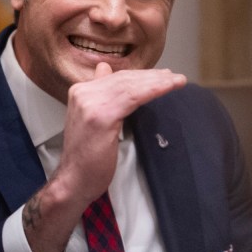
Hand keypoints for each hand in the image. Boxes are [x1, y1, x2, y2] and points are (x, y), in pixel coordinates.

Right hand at [22, 62, 185, 251]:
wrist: (74, 181)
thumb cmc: (87, 158)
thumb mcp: (92, 120)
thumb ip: (99, 95)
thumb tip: (105, 70)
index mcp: (80, 92)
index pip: (116, 77)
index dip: (141, 75)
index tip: (163, 75)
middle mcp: (83, 93)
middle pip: (125, 79)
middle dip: (153, 76)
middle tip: (175, 77)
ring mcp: (90, 103)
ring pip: (131, 86)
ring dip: (158, 81)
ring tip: (178, 81)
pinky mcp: (102, 116)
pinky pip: (134, 97)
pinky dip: (154, 90)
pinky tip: (168, 88)